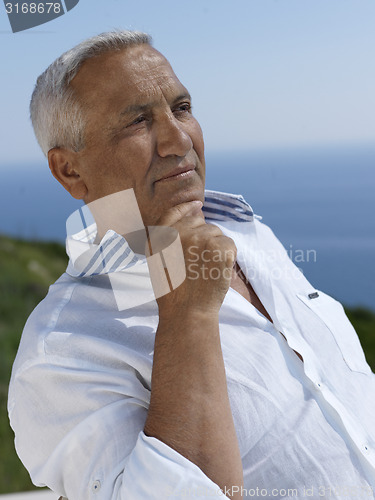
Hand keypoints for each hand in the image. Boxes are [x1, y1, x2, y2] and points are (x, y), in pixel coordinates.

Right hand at [147, 200, 236, 317]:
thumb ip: (168, 235)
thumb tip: (193, 211)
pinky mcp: (220, 248)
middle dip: (204, 238)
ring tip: (206, 270)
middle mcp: (181, 233)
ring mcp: (201, 239)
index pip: (176, 211)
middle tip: (199, 262)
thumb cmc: (172, 291)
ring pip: (217, 234)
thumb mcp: (157, 260)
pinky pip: (229, 244)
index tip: (198, 205)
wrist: (187, 312)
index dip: (188, 207)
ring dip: (216, 248)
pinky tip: (217, 271)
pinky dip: (228, 257)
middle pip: (201, 223)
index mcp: (162, 236)